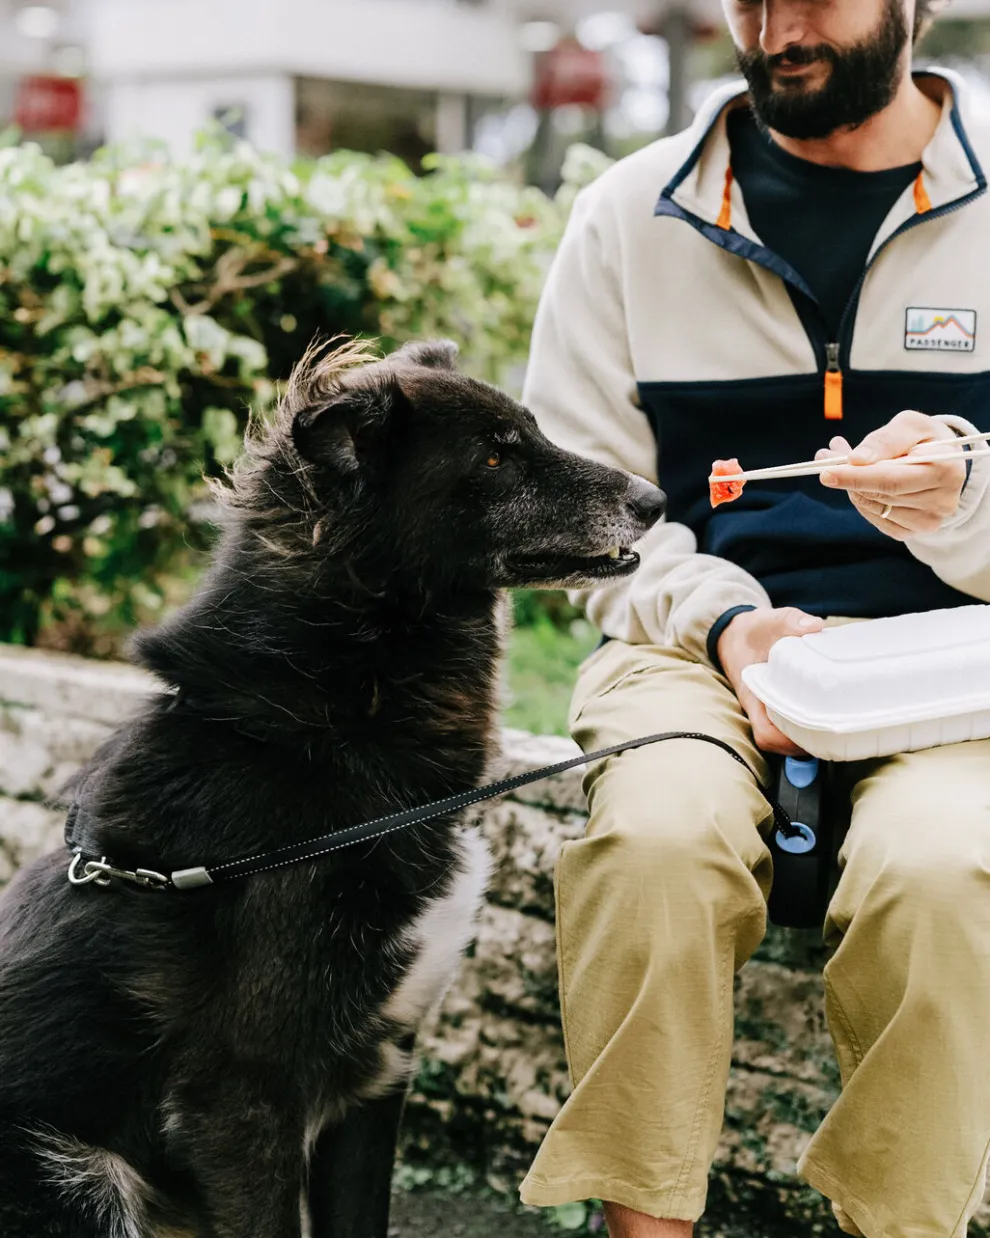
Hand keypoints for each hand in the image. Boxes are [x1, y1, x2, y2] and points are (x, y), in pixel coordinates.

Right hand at [717, 607, 822, 755]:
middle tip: (834, 736)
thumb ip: (790, 621)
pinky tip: (826, 716)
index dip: (786, 742)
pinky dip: (806, 726)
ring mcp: (768, 707)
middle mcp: (759, 707)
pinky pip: (789, 724)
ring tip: (834, 732)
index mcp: (753, 694)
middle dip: (804, 744)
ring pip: (783, 737)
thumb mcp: (768, 620)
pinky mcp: (778, 704)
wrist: (736, 634)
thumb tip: (814, 626)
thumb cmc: (752, 631)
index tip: (809, 735)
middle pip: (778, 742)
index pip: (765, 732)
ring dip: (806, 739)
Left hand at [818, 410, 965, 540]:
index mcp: (946, 470)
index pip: (892, 479)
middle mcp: (942, 502)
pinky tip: (864, 486)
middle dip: (849, 477)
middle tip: (825, 460)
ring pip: (874, 508)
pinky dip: (863, 501)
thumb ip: (884, 440)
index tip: (827, 471)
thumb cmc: (923, 439)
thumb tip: (856, 460)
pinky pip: (876, 519)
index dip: (857, 476)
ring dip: (854, 488)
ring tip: (848, 467)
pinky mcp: (913, 532)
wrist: (942, 462)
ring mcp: (928, 521)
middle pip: (880, 495)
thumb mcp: (909, 425)